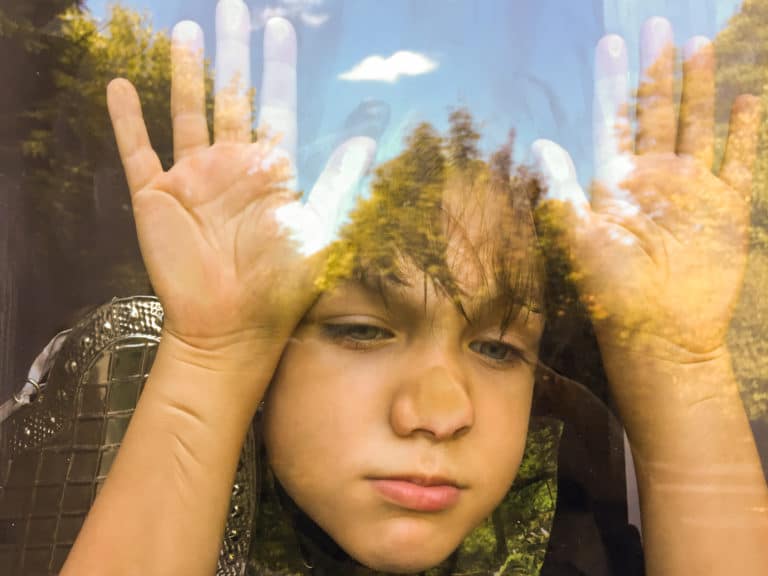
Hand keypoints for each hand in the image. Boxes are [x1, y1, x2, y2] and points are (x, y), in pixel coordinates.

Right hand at [107, 0, 375, 354]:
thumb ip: (339, 182)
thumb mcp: (316, 230)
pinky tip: (120, 85)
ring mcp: (193, 177)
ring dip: (185, 72)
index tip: (281, 28)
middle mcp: (232, 165)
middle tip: (233, 9)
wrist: (230, 326)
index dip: (279, 68)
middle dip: (233, 54)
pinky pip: (138, 149)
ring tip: (185, 30)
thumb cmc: (278, 284)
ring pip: (187, 111)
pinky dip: (127, 120)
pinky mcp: (156, 195)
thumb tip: (369, 138)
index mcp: (271, 171)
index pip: (277, 105)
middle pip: (232, 96)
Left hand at [532, 18, 761, 364]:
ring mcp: (693, 188)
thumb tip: (540, 144)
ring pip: (695, 123)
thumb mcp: (582, 239)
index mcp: (617, 181)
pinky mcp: (726, 206)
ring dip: (697, 86)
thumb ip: (563, 191)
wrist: (662, 333)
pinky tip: (745, 100)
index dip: (612, 83)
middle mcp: (654, 176)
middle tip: (654, 26)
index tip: (608, 45)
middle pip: (656, 110)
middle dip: (655, 69)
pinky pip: (739, 159)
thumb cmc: (613, 293)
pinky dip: (744, 132)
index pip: (613, 119)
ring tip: (696, 45)